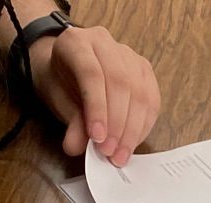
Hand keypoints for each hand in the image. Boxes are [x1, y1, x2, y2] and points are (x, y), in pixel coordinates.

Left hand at [30, 25, 161, 166]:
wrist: (69, 71)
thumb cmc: (62, 84)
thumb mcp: (59, 101)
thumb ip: (71, 122)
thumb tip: (76, 147)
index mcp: (76, 42)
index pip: (92, 74)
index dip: (97, 109)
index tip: (98, 139)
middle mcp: (104, 42)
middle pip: (120, 83)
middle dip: (117, 124)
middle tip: (110, 152)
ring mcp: (129, 54)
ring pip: (139, 93)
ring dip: (132, 129)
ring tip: (121, 153)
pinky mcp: (145, 70)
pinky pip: (151, 100)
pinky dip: (144, 126)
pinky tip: (133, 142)